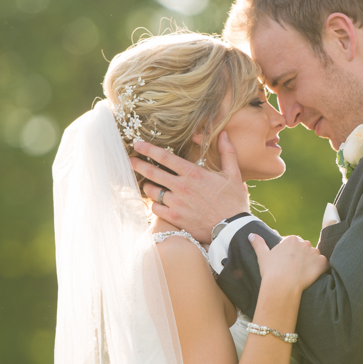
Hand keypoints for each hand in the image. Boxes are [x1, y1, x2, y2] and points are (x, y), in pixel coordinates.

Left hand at [131, 132, 249, 242]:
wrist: (232, 229)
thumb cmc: (234, 201)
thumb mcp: (233, 174)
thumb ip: (227, 152)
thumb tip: (225, 134)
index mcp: (193, 173)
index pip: (165, 157)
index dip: (149, 149)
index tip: (137, 144)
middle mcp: (182, 187)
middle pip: (152, 173)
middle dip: (137, 165)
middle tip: (129, 160)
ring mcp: (176, 203)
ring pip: (152, 191)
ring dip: (147, 186)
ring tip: (147, 184)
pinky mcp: (175, 218)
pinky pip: (155, 209)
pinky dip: (154, 204)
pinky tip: (156, 202)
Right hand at [249, 233, 327, 294]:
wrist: (282, 286)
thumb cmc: (271, 271)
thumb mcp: (262, 256)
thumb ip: (258, 243)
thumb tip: (251, 235)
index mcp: (291, 239)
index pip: (295, 244)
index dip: (291, 255)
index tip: (287, 264)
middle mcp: (305, 243)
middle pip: (306, 249)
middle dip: (302, 257)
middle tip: (295, 270)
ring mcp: (315, 252)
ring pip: (315, 256)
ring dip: (311, 263)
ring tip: (303, 274)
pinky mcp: (322, 262)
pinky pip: (324, 264)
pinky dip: (320, 269)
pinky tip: (311, 276)